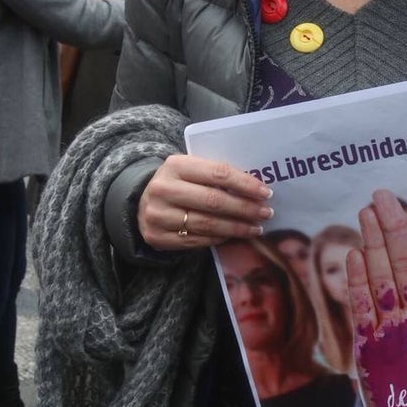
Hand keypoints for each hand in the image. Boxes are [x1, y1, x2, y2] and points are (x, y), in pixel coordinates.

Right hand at [137, 155, 273, 250]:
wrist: (140, 202)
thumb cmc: (178, 183)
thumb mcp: (190, 170)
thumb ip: (216, 175)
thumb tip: (256, 189)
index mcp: (176, 165)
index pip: (218, 173)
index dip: (245, 184)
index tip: (266, 193)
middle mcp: (164, 189)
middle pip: (214, 201)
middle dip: (244, 208)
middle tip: (266, 213)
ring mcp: (158, 215)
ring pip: (207, 224)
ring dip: (236, 228)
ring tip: (256, 228)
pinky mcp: (158, 237)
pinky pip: (196, 241)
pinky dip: (219, 239)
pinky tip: (233, 236)